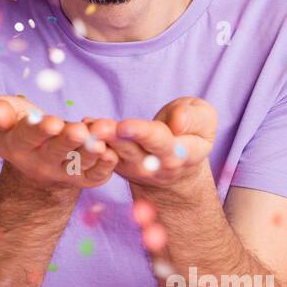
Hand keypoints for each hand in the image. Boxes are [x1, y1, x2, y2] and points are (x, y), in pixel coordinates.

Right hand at [0, 95, 118, 189]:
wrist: (33, 159)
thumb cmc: (15, 126)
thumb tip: (0, 113)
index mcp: (18, 145)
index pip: (28, 137)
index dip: (39, 130)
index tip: (51, 123)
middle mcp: (40, 163)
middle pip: (56, 151)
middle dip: (69, 140)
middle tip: (79, 131)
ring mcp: (63, 172)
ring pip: (79, 163)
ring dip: (92, 150)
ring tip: (102, 136)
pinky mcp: (84, 177)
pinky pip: (96, 175)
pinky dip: (106, 165)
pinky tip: (112, 153)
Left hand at [91, 97, 216, 189]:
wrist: (177, 163)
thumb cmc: (190, 133)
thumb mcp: (204, 119)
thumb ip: (194, 118)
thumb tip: (177, 122)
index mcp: (183, 155)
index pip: (163, 144)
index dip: (143, 134)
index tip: (125, 125)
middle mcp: (156, 167)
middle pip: (134, 152)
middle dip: (115, 139)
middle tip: (99, 127)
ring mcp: (134, 168)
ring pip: (115, 155)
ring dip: (100, 142)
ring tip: (88, 127)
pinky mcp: (117, 164)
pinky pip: (101, 153)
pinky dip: (91, 141)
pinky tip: (83, 125)